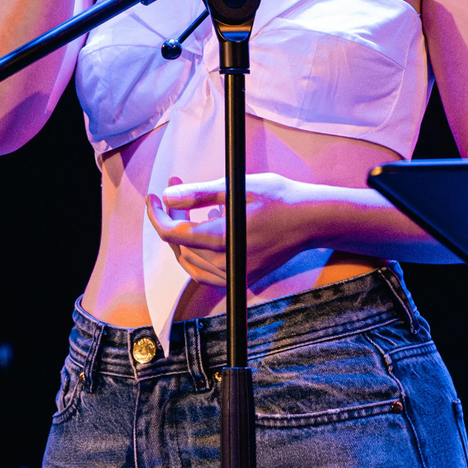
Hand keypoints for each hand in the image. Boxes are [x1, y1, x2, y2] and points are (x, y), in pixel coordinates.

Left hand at [147, 173, 319, 288]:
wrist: (312, 221)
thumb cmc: (279, 198)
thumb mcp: (237, 187)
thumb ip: (199, 193)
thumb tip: (168, 197)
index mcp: (223, 239)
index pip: (172, 234)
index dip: (157, 215)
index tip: (155, 196)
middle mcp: (227, 264)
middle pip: (179, 246)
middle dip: (171, 217)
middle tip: (176, 189)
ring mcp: (235, 275)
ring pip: (190, 261)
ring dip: (182, 236)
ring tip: (187, 207)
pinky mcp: (242, 279)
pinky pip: (206, 272)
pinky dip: (197, 254)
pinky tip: (203, 230)